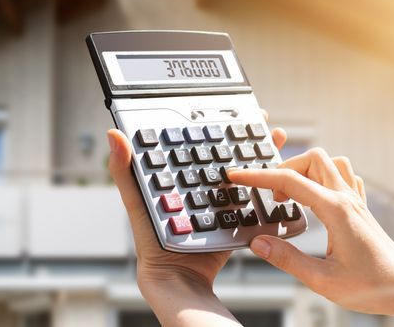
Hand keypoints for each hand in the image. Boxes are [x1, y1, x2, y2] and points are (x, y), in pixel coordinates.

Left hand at [106, 110, 286, 325]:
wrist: (179, 283)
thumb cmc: (151, 246)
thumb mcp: (136, 203)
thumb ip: (125, 172)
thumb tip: (113, 135)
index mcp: (175, 178)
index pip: (195, 142)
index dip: (212, 124)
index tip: (231, 110)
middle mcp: (198, 187)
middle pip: (225, 155)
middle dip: (246, 138)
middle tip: (264, 121)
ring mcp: (218, 203)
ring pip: (243, 175)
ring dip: (262, 159)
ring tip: (277, 143)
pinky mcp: (234, 221)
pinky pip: (252, 202)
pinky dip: (267, 189)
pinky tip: (280, 179)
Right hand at [229, 148, 393, 314]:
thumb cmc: (372, 286)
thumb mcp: (322, 280)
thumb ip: (287, 259)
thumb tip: (258, 242)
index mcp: (335, 211)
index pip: (289, 181)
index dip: (258, 176)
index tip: (237, 175)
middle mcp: (347, 199)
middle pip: (312, 159)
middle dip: (284, 168)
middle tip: (269, 194)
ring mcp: (357, 202)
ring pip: (330, 162)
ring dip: (306, 170)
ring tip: (290, 194)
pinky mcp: (361, 210)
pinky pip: (344, 177)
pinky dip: (324, 178)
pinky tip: (315, 197)